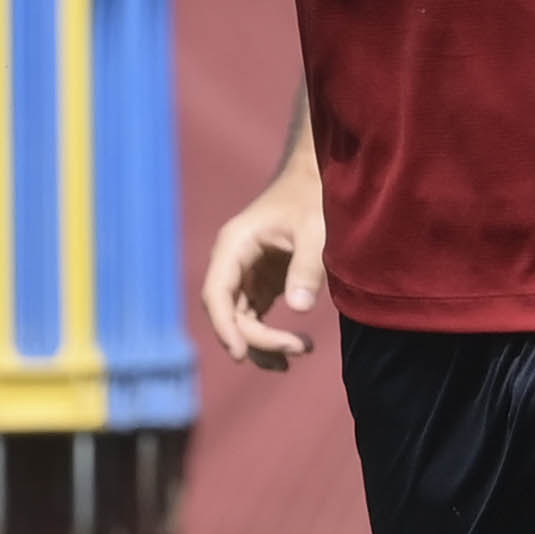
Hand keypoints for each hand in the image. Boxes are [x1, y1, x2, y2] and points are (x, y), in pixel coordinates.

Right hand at [198, 150, 326, 369]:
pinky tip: (295, 347)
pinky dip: (269, 336)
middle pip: (229, 313)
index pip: (217, 294)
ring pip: (239, 320)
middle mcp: (232, 262)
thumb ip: (307, 267)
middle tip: (301, 347)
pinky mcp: (261, 283)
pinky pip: (254, 317)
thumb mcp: (315, 230)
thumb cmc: (313, 199)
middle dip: (258, 338)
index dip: (224, 327)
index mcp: (234, 245)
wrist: (317, 179)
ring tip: (302, 350)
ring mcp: (244, 274)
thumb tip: (299, 309)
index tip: (240, 354)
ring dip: (263, 343)